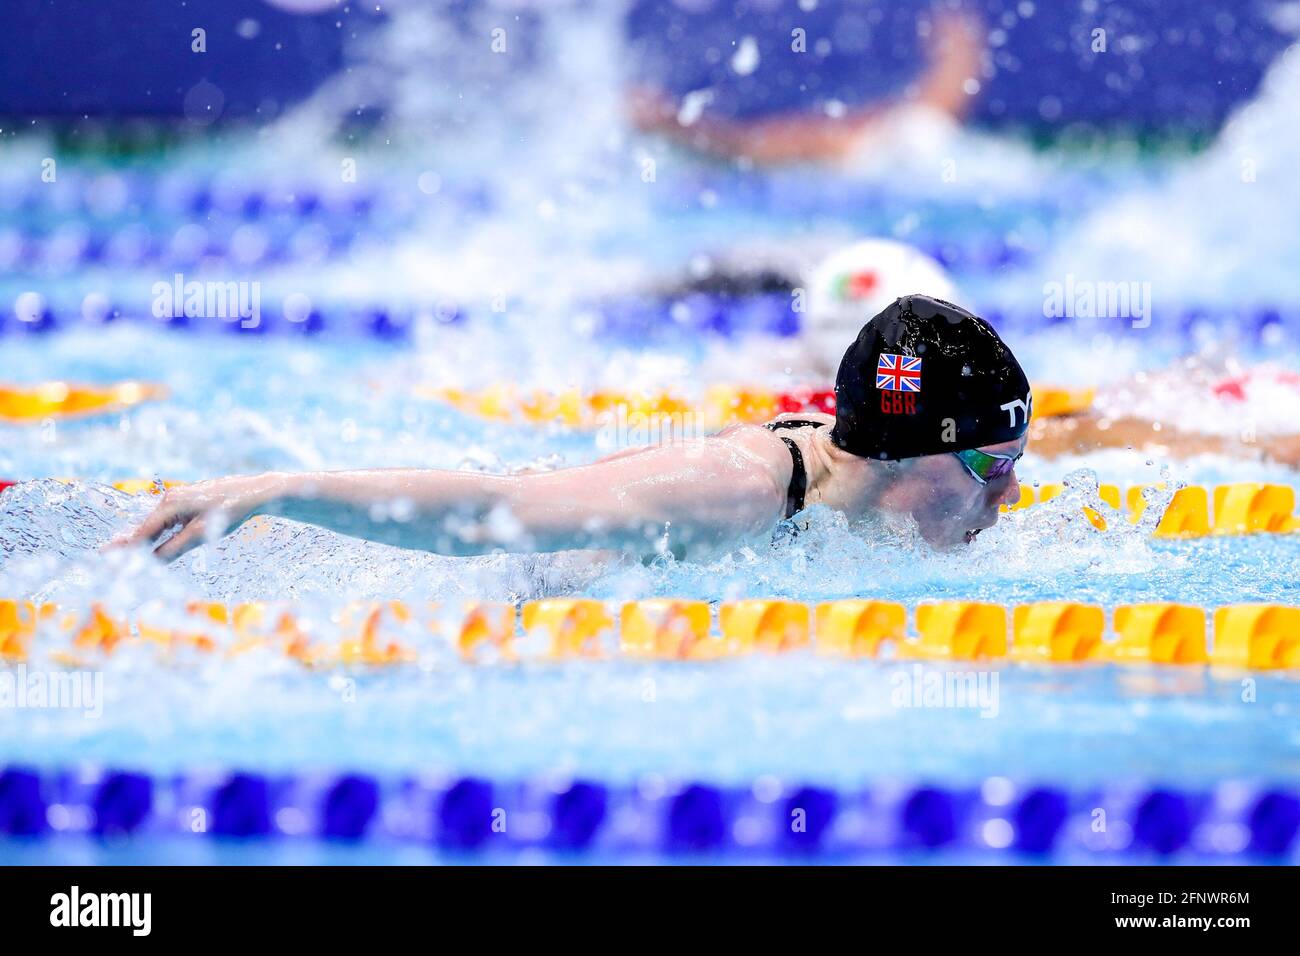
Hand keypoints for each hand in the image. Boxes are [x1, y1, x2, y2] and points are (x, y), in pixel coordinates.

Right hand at [106, 473, 281, 560]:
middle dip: (128, 542)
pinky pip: (166, 520)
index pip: (143, 532)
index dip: (126, 547)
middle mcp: (170, 499)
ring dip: (142, 538)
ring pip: (156, 523)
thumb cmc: (230, 511)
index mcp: (170, 504)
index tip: (107, 558)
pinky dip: (157, 531)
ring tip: (119, 551)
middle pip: (146, 526)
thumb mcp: (202, 533)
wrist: (253, 492)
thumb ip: (176, 548)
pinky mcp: (187, 501)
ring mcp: (178, 498)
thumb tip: (153, 562)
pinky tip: (149, 541)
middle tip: (103, 554)